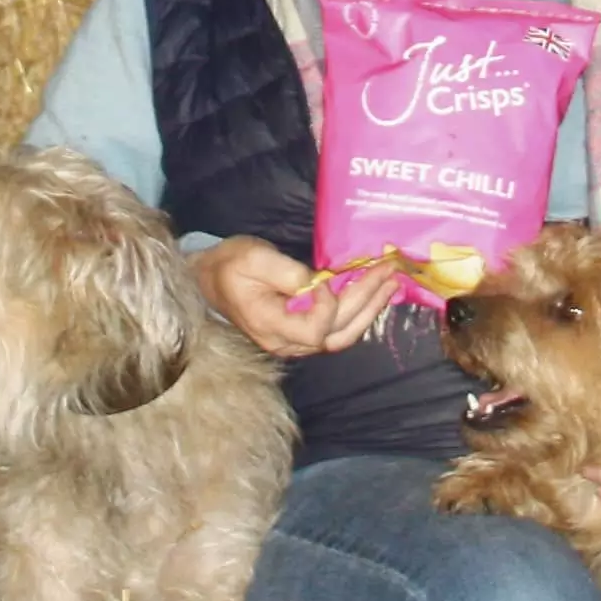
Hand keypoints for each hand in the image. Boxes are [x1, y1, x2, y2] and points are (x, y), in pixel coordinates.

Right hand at [196, 236, 403, 358]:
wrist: (210, 279)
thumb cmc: (230, 265)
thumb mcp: (254, 258)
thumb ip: (288, 273)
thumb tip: (322, 283)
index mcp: (271, 325)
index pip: (316, 329)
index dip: (329, 305)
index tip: (326, 277)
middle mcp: (286, 342)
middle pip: (337, 332)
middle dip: (366, 301)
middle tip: (389, 272)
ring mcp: (294, 341)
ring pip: (341, 336)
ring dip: (369, 310)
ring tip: (390, 284)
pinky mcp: (301, 332)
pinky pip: (335, 329)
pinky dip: (358, 312)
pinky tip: (375, 293)